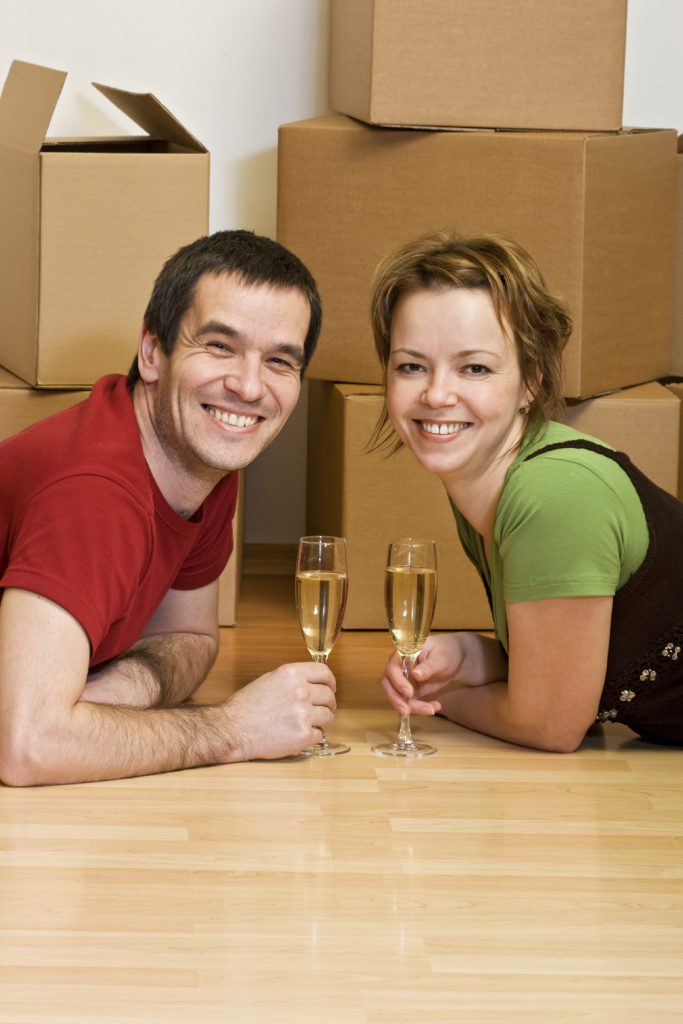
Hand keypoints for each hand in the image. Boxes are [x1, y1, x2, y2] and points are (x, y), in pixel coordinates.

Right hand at [222, 661, 336, 760]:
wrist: (232, 729)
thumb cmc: (246, 706)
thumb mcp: (270, 680)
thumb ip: (294, 679)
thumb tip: (313, 682)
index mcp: (292, 674)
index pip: (325, 673)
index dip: (330, 682)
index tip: (330, 688)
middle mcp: (301, 691)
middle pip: (329, 696)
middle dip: (327, 703)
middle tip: (320, 709)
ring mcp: (303, 714)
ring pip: (328, 716)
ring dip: (320, 720)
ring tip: (305, 723)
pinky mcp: (303, 736)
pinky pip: (320, 734)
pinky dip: (312, 736)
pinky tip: (297, 734)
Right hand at [380, 634, 466, 716]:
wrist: (453, 660)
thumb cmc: (445, 652)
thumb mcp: (440, 658)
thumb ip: (428, 666)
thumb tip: (415, 674)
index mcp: (403, 654)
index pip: (392, 668)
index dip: (397, 681)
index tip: (409, 693)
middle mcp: (399, 668)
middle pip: (389, 685)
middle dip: (396, 699)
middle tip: (408, 711)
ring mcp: (403, 680)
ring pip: (399, 697)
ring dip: (412, 707)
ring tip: (431, 710)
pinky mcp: (410, 691)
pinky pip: (410, 702)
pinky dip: (420, 708)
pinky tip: (434, 707)